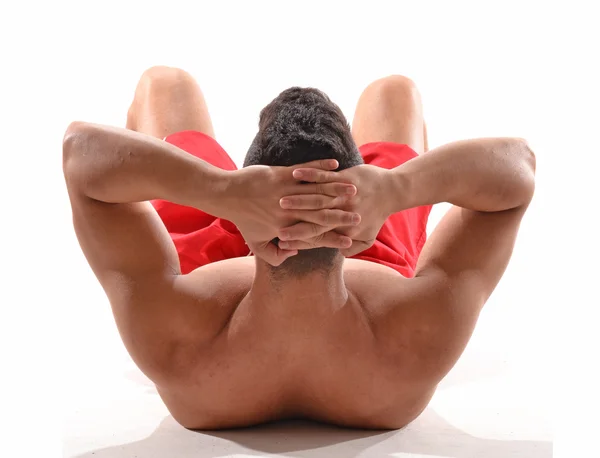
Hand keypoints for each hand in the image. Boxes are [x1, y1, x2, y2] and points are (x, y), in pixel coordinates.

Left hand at [219, 159, 361, 265]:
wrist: (227, 194)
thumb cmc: (242, 219)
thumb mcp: (256, 243)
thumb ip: (274, 256)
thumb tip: (294, 253)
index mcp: (285, 228)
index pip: (314, 236)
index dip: (333, 238)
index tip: (350, 240)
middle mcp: (288, 211)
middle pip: (321, 214)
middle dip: (342, 216)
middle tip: (359, 216)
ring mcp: (286, 192)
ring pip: (318, 192)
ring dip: (337, 191)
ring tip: (354, 191)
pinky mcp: (282, 174)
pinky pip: (307, 171)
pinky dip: (321, 167)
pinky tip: (336, 165)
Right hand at [277, 164, 395, 256]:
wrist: (392, 191)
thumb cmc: (377, 215)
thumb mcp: (367, 238)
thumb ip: (351, 249)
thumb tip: (337, 254)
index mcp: (345, 231)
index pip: (317, 238)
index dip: (299, 241)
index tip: (282, 243)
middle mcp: (343, 214)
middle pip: (313, 221)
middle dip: (293, 224)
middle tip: (274, 227)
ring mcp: (343, 195)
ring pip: (316, 198)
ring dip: (297, 200)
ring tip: (279, 202)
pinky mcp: (345, 177)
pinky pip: (324, 176)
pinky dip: (309, 175)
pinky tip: (294, 174)